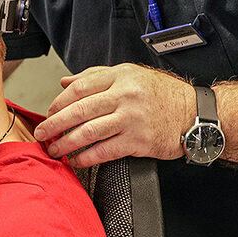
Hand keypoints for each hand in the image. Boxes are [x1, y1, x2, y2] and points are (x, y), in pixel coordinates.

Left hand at [32, 63, 193, 166]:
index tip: (48, 113)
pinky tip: (76, 160)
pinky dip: (86, 158)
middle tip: (41, 134)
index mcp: (120, 77)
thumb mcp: (131, 75)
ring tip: (54, 150)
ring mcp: (132, 119)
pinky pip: (104, 151)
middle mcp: (125, 96)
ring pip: (88, 132)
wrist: (196, 114)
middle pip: (79, 110)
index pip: (79, 88)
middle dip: (54, 125)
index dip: (59, 102)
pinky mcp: (138, 141)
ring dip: (66, 143)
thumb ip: (96, 77)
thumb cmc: (163, 95)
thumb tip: (65, 82)